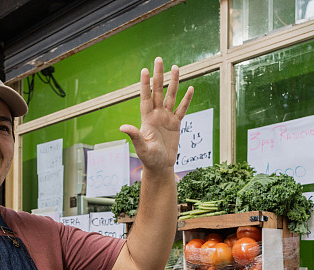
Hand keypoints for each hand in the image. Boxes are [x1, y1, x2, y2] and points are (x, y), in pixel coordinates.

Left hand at [120, 57, 193, 176]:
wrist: (160, 166)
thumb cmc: (149, 159)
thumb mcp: (142, 147)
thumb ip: (134, 136)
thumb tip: (122, 127)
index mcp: (147, 119)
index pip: (146, 97)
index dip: (145, 84)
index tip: (144, 70)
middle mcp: (156, 115)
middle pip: (158, 91)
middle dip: (159, 75)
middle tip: (159, 59)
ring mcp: (166, 118)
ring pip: (171, 96)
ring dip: (173, 82)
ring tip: (176, 67)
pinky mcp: (175, 124)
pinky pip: (182, 109)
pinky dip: (186, 99)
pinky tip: (190, 88)